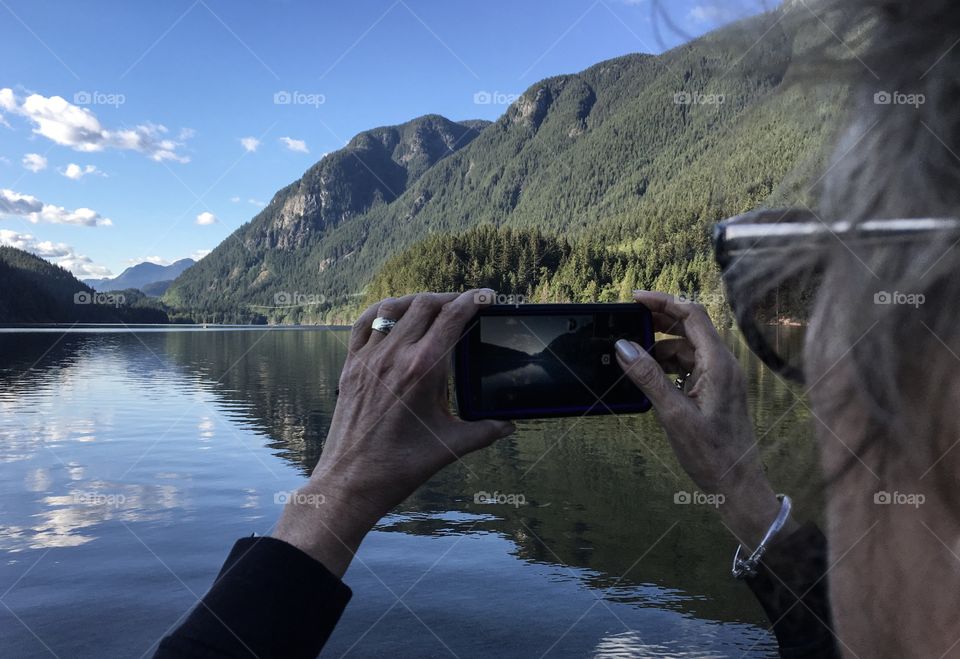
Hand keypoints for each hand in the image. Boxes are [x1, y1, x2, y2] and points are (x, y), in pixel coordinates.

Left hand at [272, 290, 514, 574]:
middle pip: (425, 305)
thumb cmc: (401, 467)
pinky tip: (393, 314)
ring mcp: (368, 359)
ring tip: (434, 307)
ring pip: (394, 309)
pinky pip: (365, 324)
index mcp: (422, 370)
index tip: (487, 295)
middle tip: (466, 304)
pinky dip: (382, 312)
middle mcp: (394, 356)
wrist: (351, 482)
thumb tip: (509, 426)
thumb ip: (484, 432)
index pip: (452, 318)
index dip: (473, 300)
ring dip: (417, 302)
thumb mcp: (450, 447)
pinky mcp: (351, 367)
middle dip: (449, 298)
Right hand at [615, 291, 795, 549]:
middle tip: (626, 320)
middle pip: (690, 326)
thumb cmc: (712, 454)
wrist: (737, 485)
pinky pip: (689, 366)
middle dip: (659, 319)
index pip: (692, 315)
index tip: (635, 298)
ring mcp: (720, 378)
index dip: (663, 301)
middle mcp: (723, 365)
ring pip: (687, 347)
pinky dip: (667, 364)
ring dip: (659, 345)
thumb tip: (623, 346)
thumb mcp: (674, 415)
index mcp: (719, 364)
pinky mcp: (715, 391)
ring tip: (631, 354)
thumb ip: (649, 377)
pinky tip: (648, 374)